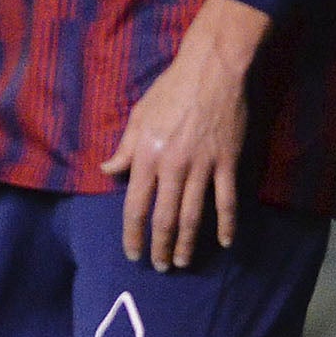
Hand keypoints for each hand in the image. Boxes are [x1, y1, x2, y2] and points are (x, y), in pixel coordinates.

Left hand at [103, 0, 269, 268]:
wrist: (212, 69)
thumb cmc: (172, 89)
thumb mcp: (139, 115)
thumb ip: (125, 148)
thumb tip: (107, 170)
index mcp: (147, 155)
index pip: (135, 206)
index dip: (133, 235)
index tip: (133, 254)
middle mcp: (172, 166)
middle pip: (164, 218)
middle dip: (160, 247)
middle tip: (160, 267)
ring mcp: (202, 166)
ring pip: (193, 215)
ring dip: (187, 243)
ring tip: (183, 262)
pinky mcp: (228, 162)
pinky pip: (226, 200)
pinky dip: (226, 224)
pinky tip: (225, 242)